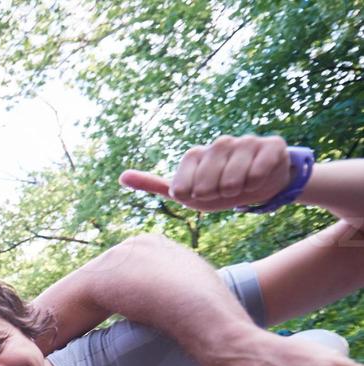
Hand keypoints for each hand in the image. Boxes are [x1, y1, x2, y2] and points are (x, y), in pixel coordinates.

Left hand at [120, 135, 291, 212]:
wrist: (259, 188)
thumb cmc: (217, 190)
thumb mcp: (185, 193)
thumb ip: (155, 184)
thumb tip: (122, 177)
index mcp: (195, 155)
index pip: (183, 183)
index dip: (193, 196)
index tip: (200, 195)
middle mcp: (219, 144)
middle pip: (208, 181)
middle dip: (214, 195)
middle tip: (221, 192)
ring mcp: (245, 142)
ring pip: (234, 177)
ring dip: (235, 190)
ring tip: (238, 186)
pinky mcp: (271, 145)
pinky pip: (259, 170)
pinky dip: (256, 182)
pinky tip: (256, 179)